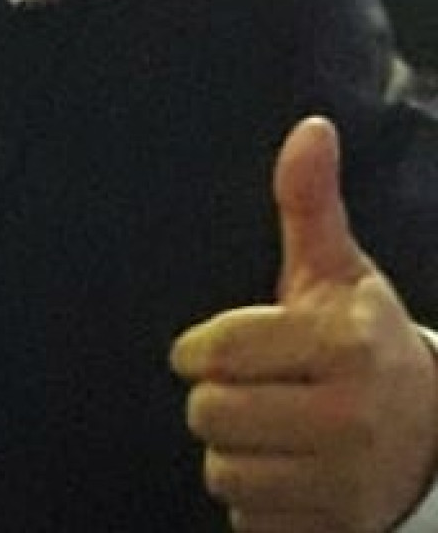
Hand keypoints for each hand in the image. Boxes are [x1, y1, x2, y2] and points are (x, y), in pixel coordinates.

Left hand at [171, 118, 437, 531]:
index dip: (206, 348)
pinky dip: (259, 500)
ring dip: (238, 453)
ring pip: (221, 468)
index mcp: (344, 345)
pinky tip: (294, 475)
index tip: (232, 349)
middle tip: (265, 392)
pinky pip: (246, 516)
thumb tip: (309, 127)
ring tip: (282, 433)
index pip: (214, 350)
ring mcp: (346, 481)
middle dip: (222, 400)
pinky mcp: (334, 528)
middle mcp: (351, 416)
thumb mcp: (339, 274)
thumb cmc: (363, 346)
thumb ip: (310, 204)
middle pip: (207, 413)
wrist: (436, 440)